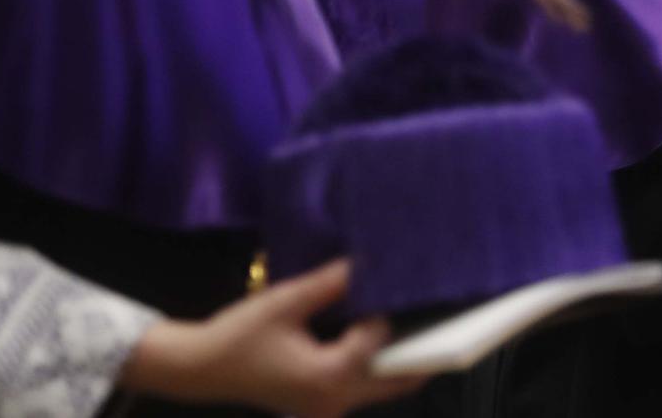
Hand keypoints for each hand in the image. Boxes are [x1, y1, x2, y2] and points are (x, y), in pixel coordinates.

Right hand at [120, 258, 427, 416]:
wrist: (202, 370)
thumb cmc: (239, 335)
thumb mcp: (285, 301)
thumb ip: (330, 282)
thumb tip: (368, 259)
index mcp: (328, 378)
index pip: (380, 345)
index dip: (392, 314)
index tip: (417, 284)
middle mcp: (336, 400)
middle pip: (401, 379)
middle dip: (428, 349)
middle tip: (459, 314)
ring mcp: (331, 405)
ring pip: (387, 384)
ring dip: (407, 355)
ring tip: (431, 316)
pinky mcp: (324, 400)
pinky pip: (367, 383)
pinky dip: (383, 360)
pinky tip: (390, 329)